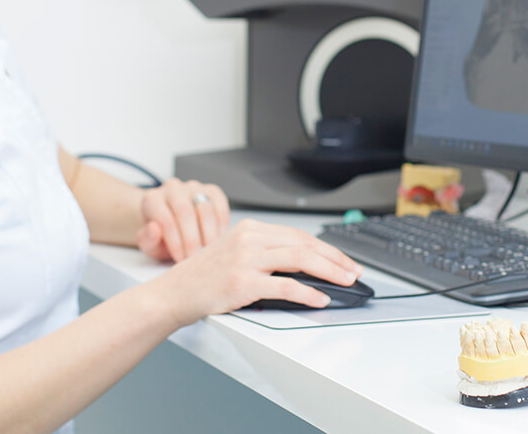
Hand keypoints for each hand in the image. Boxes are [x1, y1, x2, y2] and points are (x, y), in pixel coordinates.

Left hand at [136, 179, 230, 261]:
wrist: (171, 224)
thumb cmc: (160, 236)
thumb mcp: (149, 244)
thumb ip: (147, 239)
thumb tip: (154, 229)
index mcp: (152, 199)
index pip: (166, 220)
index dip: (176, 243)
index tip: (182, 260)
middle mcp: (172, 188)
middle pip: (185, 212)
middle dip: (193, 239)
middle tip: (196, 257)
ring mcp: (193, 187)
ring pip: (205, 208)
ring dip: (209, 234)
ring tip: (208, 251)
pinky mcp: (211, 191)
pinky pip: (220, 207)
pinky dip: (221, 226)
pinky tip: (217, 240)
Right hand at [157, 220, 363, 321]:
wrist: (173, 293)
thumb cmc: (203, 278)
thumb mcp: (234, 253)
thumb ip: (264, 253)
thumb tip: (303, 264)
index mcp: (250, 229)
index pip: (299, 235)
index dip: (326, 248)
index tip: (343, 260)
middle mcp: (250, 239)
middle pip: (305, 244)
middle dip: (335, 259)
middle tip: (353, 271)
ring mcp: (246, 260)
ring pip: (300, 260)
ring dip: (329, 272)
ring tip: (345, 282)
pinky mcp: (243, 282)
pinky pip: (285, 286)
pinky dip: (308, 292)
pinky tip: (320, 298)